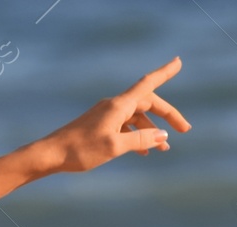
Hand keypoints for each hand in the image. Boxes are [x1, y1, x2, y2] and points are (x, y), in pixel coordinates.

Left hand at [33, 57, 190, 172]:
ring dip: (151, 131)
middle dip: (167, 115)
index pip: (148, 84)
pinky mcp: (100, 125)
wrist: (51, 154)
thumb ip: (141, 141)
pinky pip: (125, 126)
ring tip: (164, 149)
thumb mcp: (115, 146)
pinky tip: (143, 152)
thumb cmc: (81, 150)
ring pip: (137, 117)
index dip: (165, 73)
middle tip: (186, 130)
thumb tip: (163, 137)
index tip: (179, 62)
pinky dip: (136, 136)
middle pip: (148, 103)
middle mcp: (114, 105)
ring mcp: (106, 114)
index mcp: (119, 105)